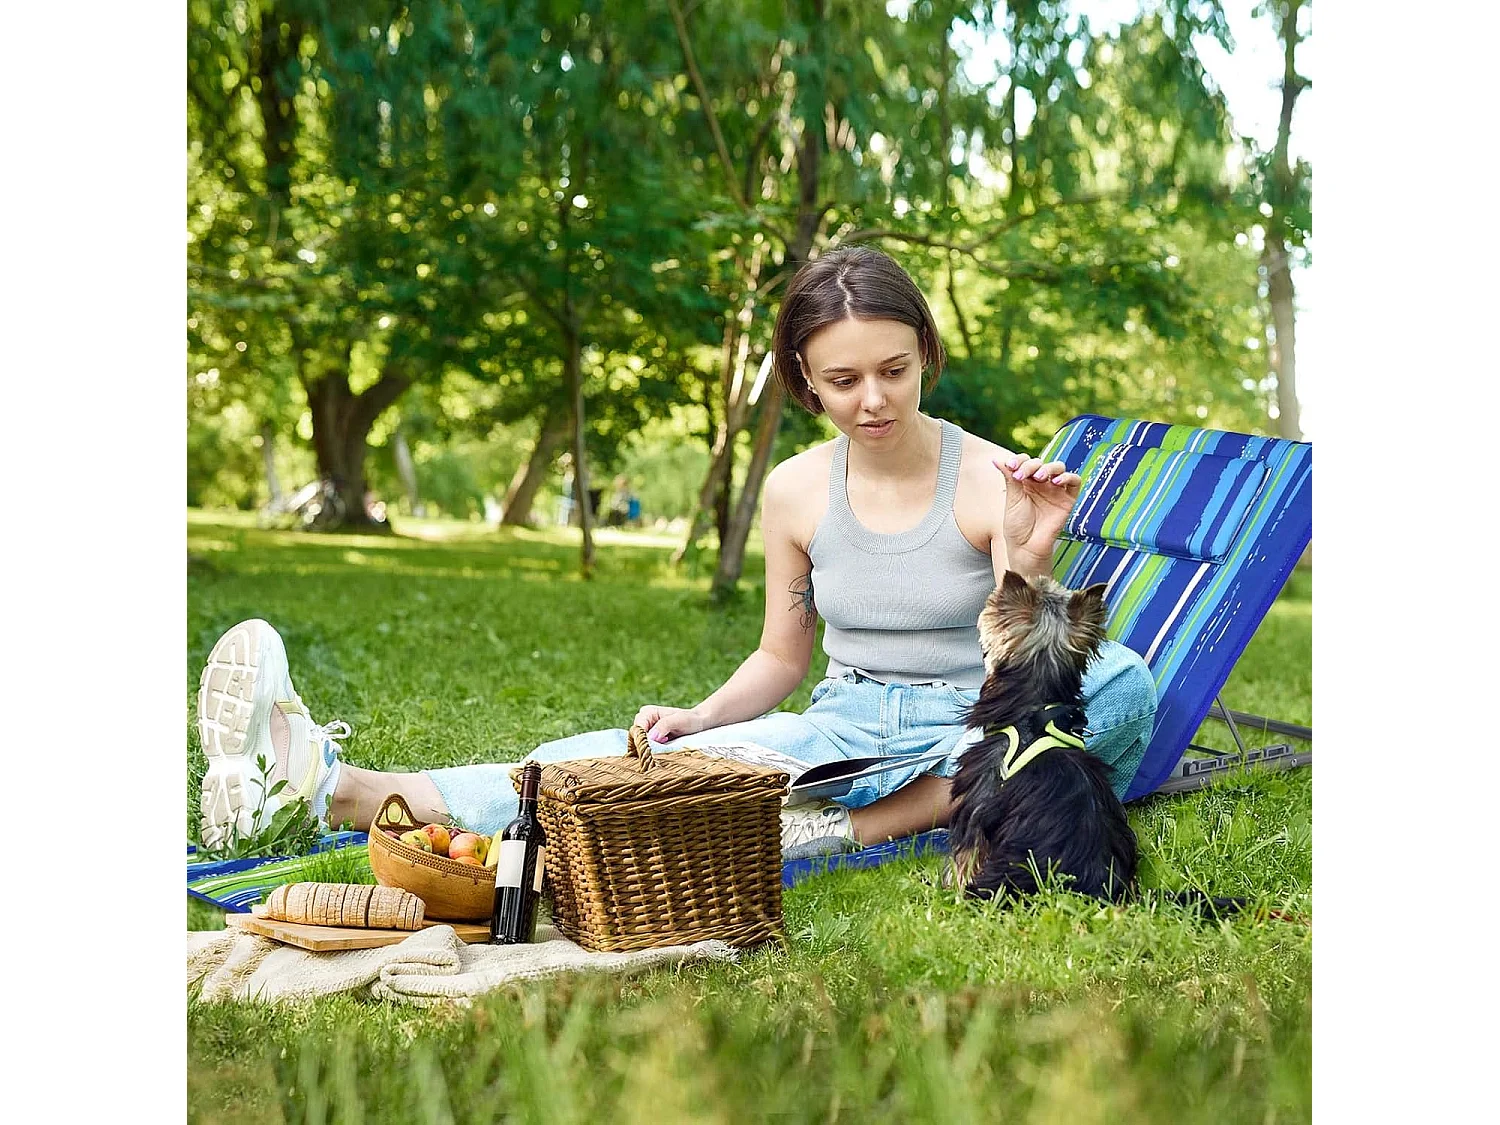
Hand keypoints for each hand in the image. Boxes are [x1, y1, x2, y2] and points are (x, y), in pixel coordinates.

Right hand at [632, 704, 709, 743]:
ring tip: (666, 744)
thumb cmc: (689, 719)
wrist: (698, 724)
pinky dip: (654, 750)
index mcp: (647, 712)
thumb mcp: (679, 720)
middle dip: (647, 745)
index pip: (637, 729)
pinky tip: (664, 748)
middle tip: (664, 744)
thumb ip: (664, 726)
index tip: (652, 748)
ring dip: (651, 748)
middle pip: (637, 738)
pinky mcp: (651, 740)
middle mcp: (644, 721)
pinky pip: (647, 748)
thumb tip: (651, 737)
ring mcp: (646, 730)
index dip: (642, 740)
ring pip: (641, 744)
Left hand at [994, 454, 1081, 571]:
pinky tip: (1056, 482)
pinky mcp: (1067, 499)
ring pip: (1058, 468)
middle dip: (1031, 465)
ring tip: (1039, 477)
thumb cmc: (1017, 525)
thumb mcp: (1012, 499)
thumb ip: (1009, 477)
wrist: (1026, 547)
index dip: (1019, 460)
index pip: (1026, 461)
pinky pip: (1074, 482)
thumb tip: (996, 459)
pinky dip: (1068, 477)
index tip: (1010, 466)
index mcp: (1026, 481)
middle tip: (1021, 475)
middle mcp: (1041, 483)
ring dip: (1049, 468)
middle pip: (1041, 463)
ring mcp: (1055, 490)